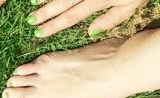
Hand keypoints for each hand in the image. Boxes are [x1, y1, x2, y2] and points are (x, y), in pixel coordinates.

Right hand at [28, 0, 145, 36]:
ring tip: (31, 3)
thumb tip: (90, 31)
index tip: (39, 33)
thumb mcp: (130, 5)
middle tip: (30, 21)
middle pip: (63, 2)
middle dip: (45, 12)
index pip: (72, 16)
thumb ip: (110, 19)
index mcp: (99, 1)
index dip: (54, 25)